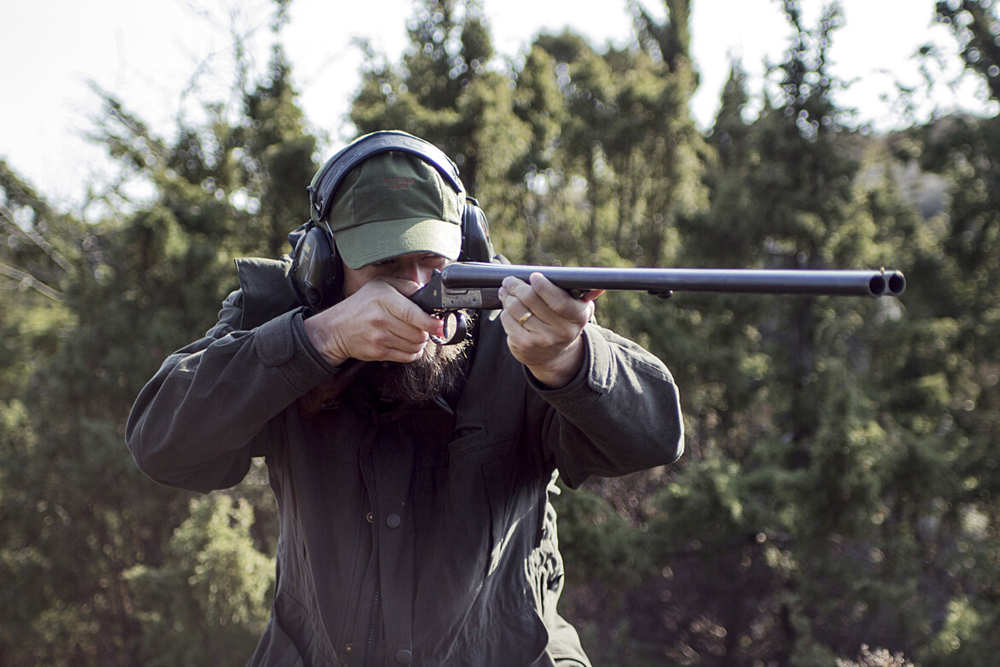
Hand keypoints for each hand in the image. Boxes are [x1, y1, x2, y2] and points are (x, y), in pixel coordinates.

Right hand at [303, 279, 444, 365]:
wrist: (335, 329)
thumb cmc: (360, 305)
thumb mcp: (380, 286)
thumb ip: (405, 286)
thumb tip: (427, 294)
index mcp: (383, 298)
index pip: (412, 313)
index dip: (430, 322)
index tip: (440, 326)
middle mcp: (380, 318)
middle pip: (417, 332)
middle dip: (425, 332)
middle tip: (423, 328)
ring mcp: (379, 337)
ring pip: (414, 346)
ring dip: (419, 343)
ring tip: (413, 336)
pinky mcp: (378, 353)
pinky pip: (405, 357)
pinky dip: (412, 353)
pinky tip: (407, 345)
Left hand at [498, 273, 604, 387]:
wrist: (554, 355)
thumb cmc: (564, 321)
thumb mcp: (579, 309)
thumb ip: (585, 293)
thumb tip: (600, 285)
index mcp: (578, 317)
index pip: (559, 300)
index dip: (543, 286)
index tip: (534, 276)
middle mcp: (562, 330)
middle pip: (532, 300)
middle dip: (517, 286)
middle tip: (510, 280)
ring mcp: (543, 339)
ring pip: (517, 308)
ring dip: (508, 296)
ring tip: (506, 291)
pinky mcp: (525, 345)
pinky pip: (508, 320)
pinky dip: (505, 310)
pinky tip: (507, 307)